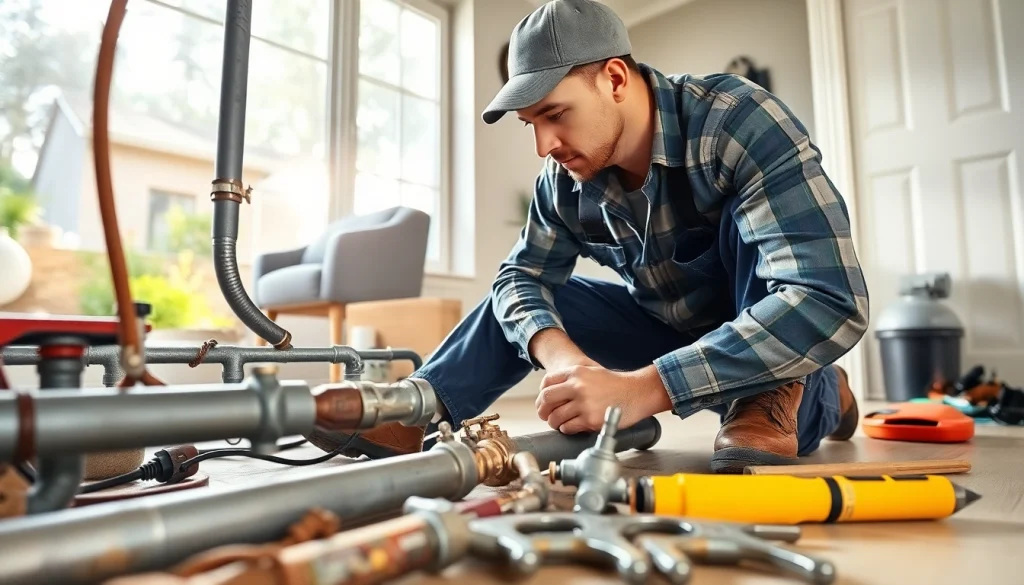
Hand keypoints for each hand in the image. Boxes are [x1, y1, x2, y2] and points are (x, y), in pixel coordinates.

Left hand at [535, 364, 671, 433]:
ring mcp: (584, 404)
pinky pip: (567, 428)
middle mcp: (577, 386)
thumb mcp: (592, 371)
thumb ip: (573, 378)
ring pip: (555, 417)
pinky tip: (571, 426)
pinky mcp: (590, 420)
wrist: (637, 393)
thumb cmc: (616, 384)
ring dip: (554, 422)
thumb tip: (552, 392)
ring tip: (559, 422)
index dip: (542, 394)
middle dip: (543, 410)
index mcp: (576, 372)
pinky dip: (566, 429)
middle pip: (546, 400)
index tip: (544, 401)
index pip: (547, 382)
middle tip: (545, 415)